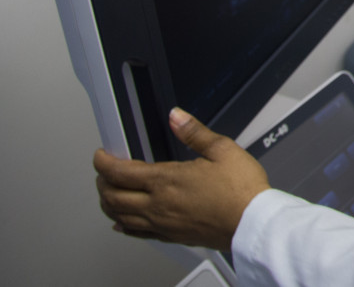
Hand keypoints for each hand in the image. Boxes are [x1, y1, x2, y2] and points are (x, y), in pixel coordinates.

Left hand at [94, 108, 270, 250]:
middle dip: (102, 182)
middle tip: (103, 173)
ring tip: (108, 194)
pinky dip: (123, 226)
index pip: (119, 172)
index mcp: (167, 180)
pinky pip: (136, 234)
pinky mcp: (172, 236)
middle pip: (112, 196)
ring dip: (108, 205)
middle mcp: (158, 204)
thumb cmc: (241, 190)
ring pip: (119, 217)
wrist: (252, 223)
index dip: (103, 161)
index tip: (101, 155)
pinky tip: (122, 224)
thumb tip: (177, 117)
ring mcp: (162, 223)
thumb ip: (195, 132)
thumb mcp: (222, 150)